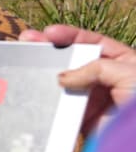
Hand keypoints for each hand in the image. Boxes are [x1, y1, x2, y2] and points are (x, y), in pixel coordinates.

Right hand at [21, 24, 135, 133]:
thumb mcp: (126, 72)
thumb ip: (93, 68)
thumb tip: (61, 78)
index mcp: (124, 62)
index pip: (93, 43)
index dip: (70, 36)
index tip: (49, 33)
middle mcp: (108, 78)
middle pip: (74, 59)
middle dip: (52, 50)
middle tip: (28, 41)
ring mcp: (94, 98)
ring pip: (65, 81)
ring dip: (46, 73)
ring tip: (26, 63)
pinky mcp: (84, 118)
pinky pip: (62, 105)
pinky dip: (49, 98)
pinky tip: (35, 90)